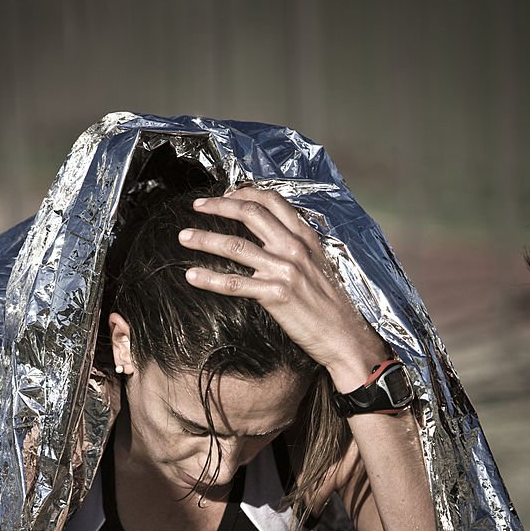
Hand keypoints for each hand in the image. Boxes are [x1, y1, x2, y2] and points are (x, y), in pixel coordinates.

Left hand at [178, 187, 384, 382]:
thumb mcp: (321, 267)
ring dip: (205, 238)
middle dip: (218, 205)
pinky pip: (235, 283)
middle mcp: (295, 248)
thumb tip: (275, 241)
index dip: (244, 192)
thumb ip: (298, 250)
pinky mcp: (276, 296)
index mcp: (307, 238)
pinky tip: (191, 276)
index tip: (225, 195)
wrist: (346, 338)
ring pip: (235, 245)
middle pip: (250, 213)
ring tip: (184, 237)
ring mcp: (285, 270)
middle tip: (196, 205)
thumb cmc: (334, 307)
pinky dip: (209, 278)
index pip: (272, 200)